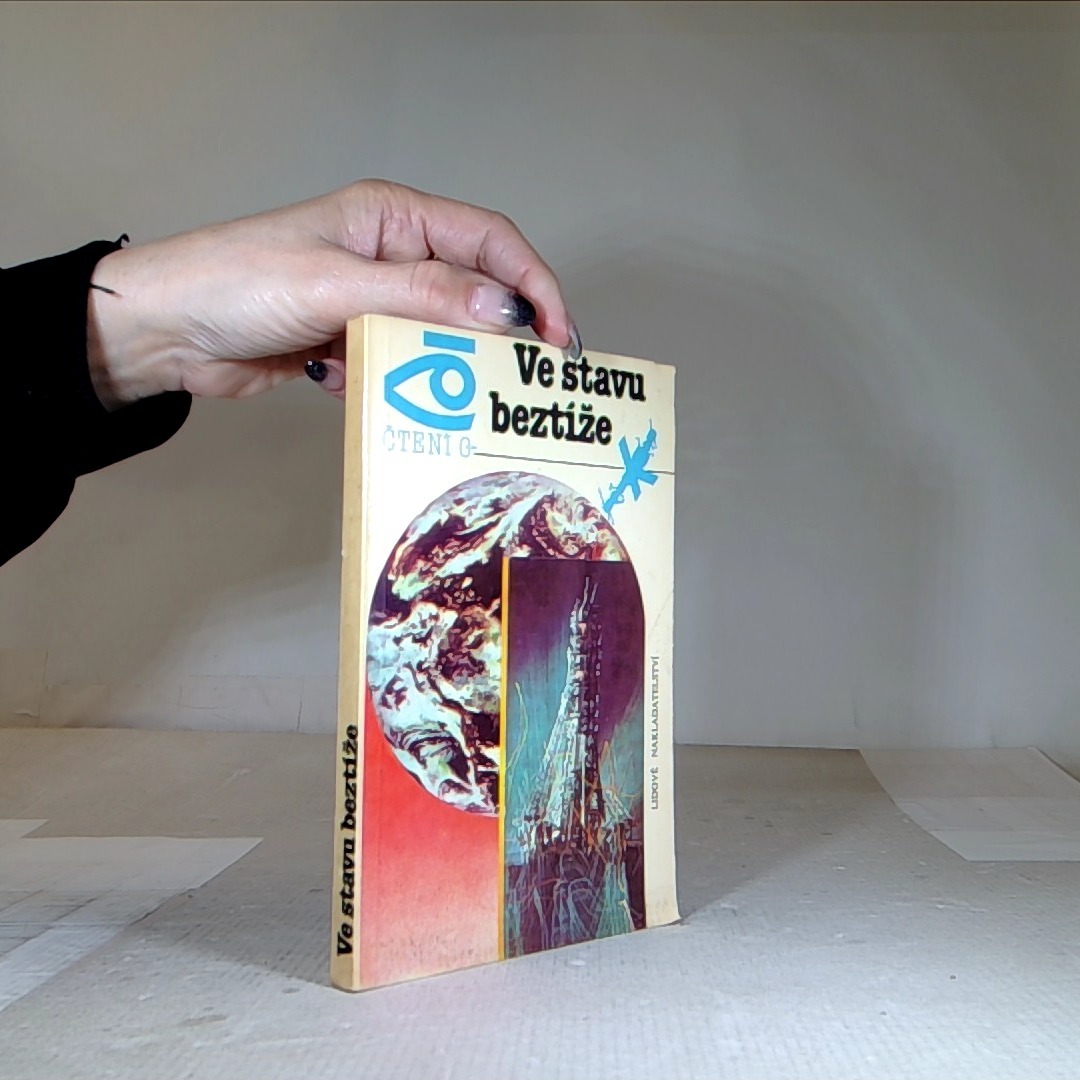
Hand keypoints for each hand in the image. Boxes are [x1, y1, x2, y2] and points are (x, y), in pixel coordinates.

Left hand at [86, 180, 579, 407]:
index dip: (533, 284)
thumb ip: (423, 295)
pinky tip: (404, 406)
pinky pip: (405, 365)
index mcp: (393, 217)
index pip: (489, 241)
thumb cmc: (238, 283)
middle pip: (474, 290)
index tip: (557, 337)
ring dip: (456, 367)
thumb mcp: (337, 284)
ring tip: (477, 404)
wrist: (165, 331)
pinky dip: (410, 387)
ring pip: (442, 334)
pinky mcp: (354, 343)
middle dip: (505, 333)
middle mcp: (392, 254)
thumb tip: (505, 308)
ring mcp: (373, 301)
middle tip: (532, 380)